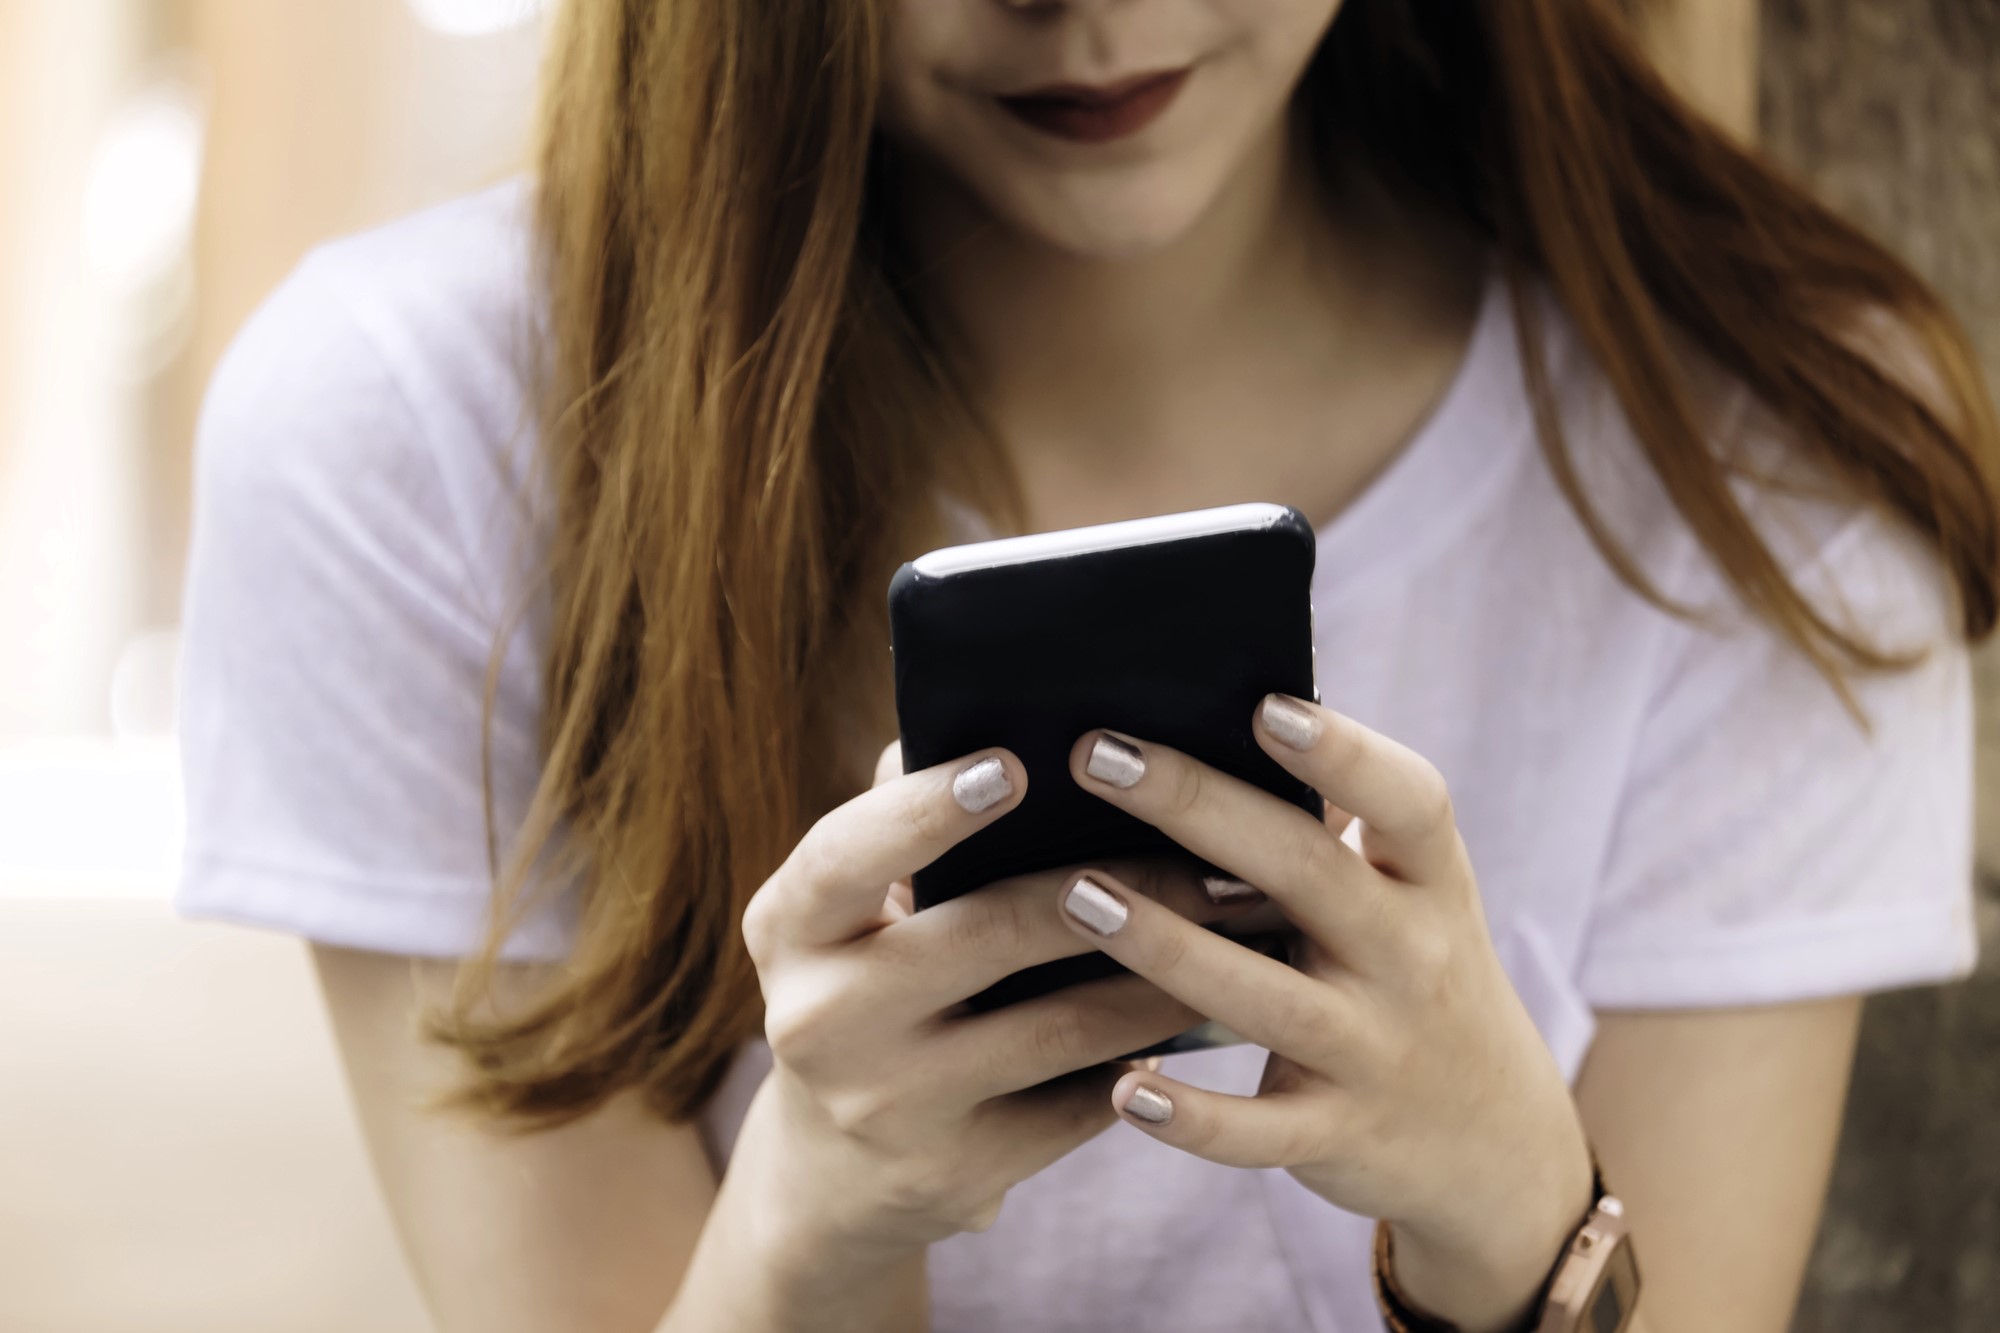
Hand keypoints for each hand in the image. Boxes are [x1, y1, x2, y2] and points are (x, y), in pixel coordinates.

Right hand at [733, 740, 1262, 1270]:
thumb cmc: (870, 977)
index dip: (926, 811)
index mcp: (788, 926)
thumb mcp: (849, 906)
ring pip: (1055, 1029)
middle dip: (1109, 885)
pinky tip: (1214, 1011)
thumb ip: (902, 811)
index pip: (845, 856)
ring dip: (1162, 971)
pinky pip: (1080, 1106)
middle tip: (1204, 849)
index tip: (1016, 765)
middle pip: (981, 937)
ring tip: (1240, 921)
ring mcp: (888, 1106)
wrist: (837, 1167)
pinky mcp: (956, 1175)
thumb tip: (986, 715)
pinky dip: (1152, 1054)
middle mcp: (819, 1019)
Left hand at [1053, 696, 1594, 1332]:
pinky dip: (1193, 1117)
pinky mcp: (1336, 1135)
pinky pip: (1260, 1133)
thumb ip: (1328, 826)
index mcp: (1428, 881)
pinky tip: (1122, 1090)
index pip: (1408, 802)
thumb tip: (1206, 721)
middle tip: (1099, 755)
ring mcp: (1376, 1051)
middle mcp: (1411, 959)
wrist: (1491, 1137)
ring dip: (1169, 947)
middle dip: (1198, 808)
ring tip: (1077, 896)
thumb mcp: (1405, 896)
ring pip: (1268, 998)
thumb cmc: (1406, 968)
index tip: (1266, 704)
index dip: (1344, 752)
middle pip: (1306, 875)